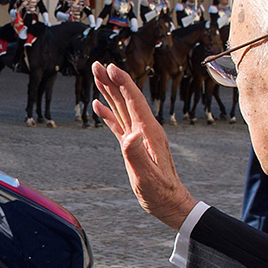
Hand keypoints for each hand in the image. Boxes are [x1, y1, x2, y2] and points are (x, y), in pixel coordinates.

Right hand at [91, 62, 196, 230]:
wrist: (170, 203)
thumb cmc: (161, 193)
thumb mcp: (148, 176)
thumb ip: (137, 154)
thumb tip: (131, 134)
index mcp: (149, 133)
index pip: (134, 101)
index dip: (123, 82)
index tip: (111, 67)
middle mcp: (144, 130)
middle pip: (126, 99)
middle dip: (112, 80)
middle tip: (97, 64)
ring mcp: (139, 137)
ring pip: (121, 108)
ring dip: (109, 91)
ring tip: (96, 76)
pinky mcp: (134, 145)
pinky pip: (118, 123)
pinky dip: (108, 113)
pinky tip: (99, 105)